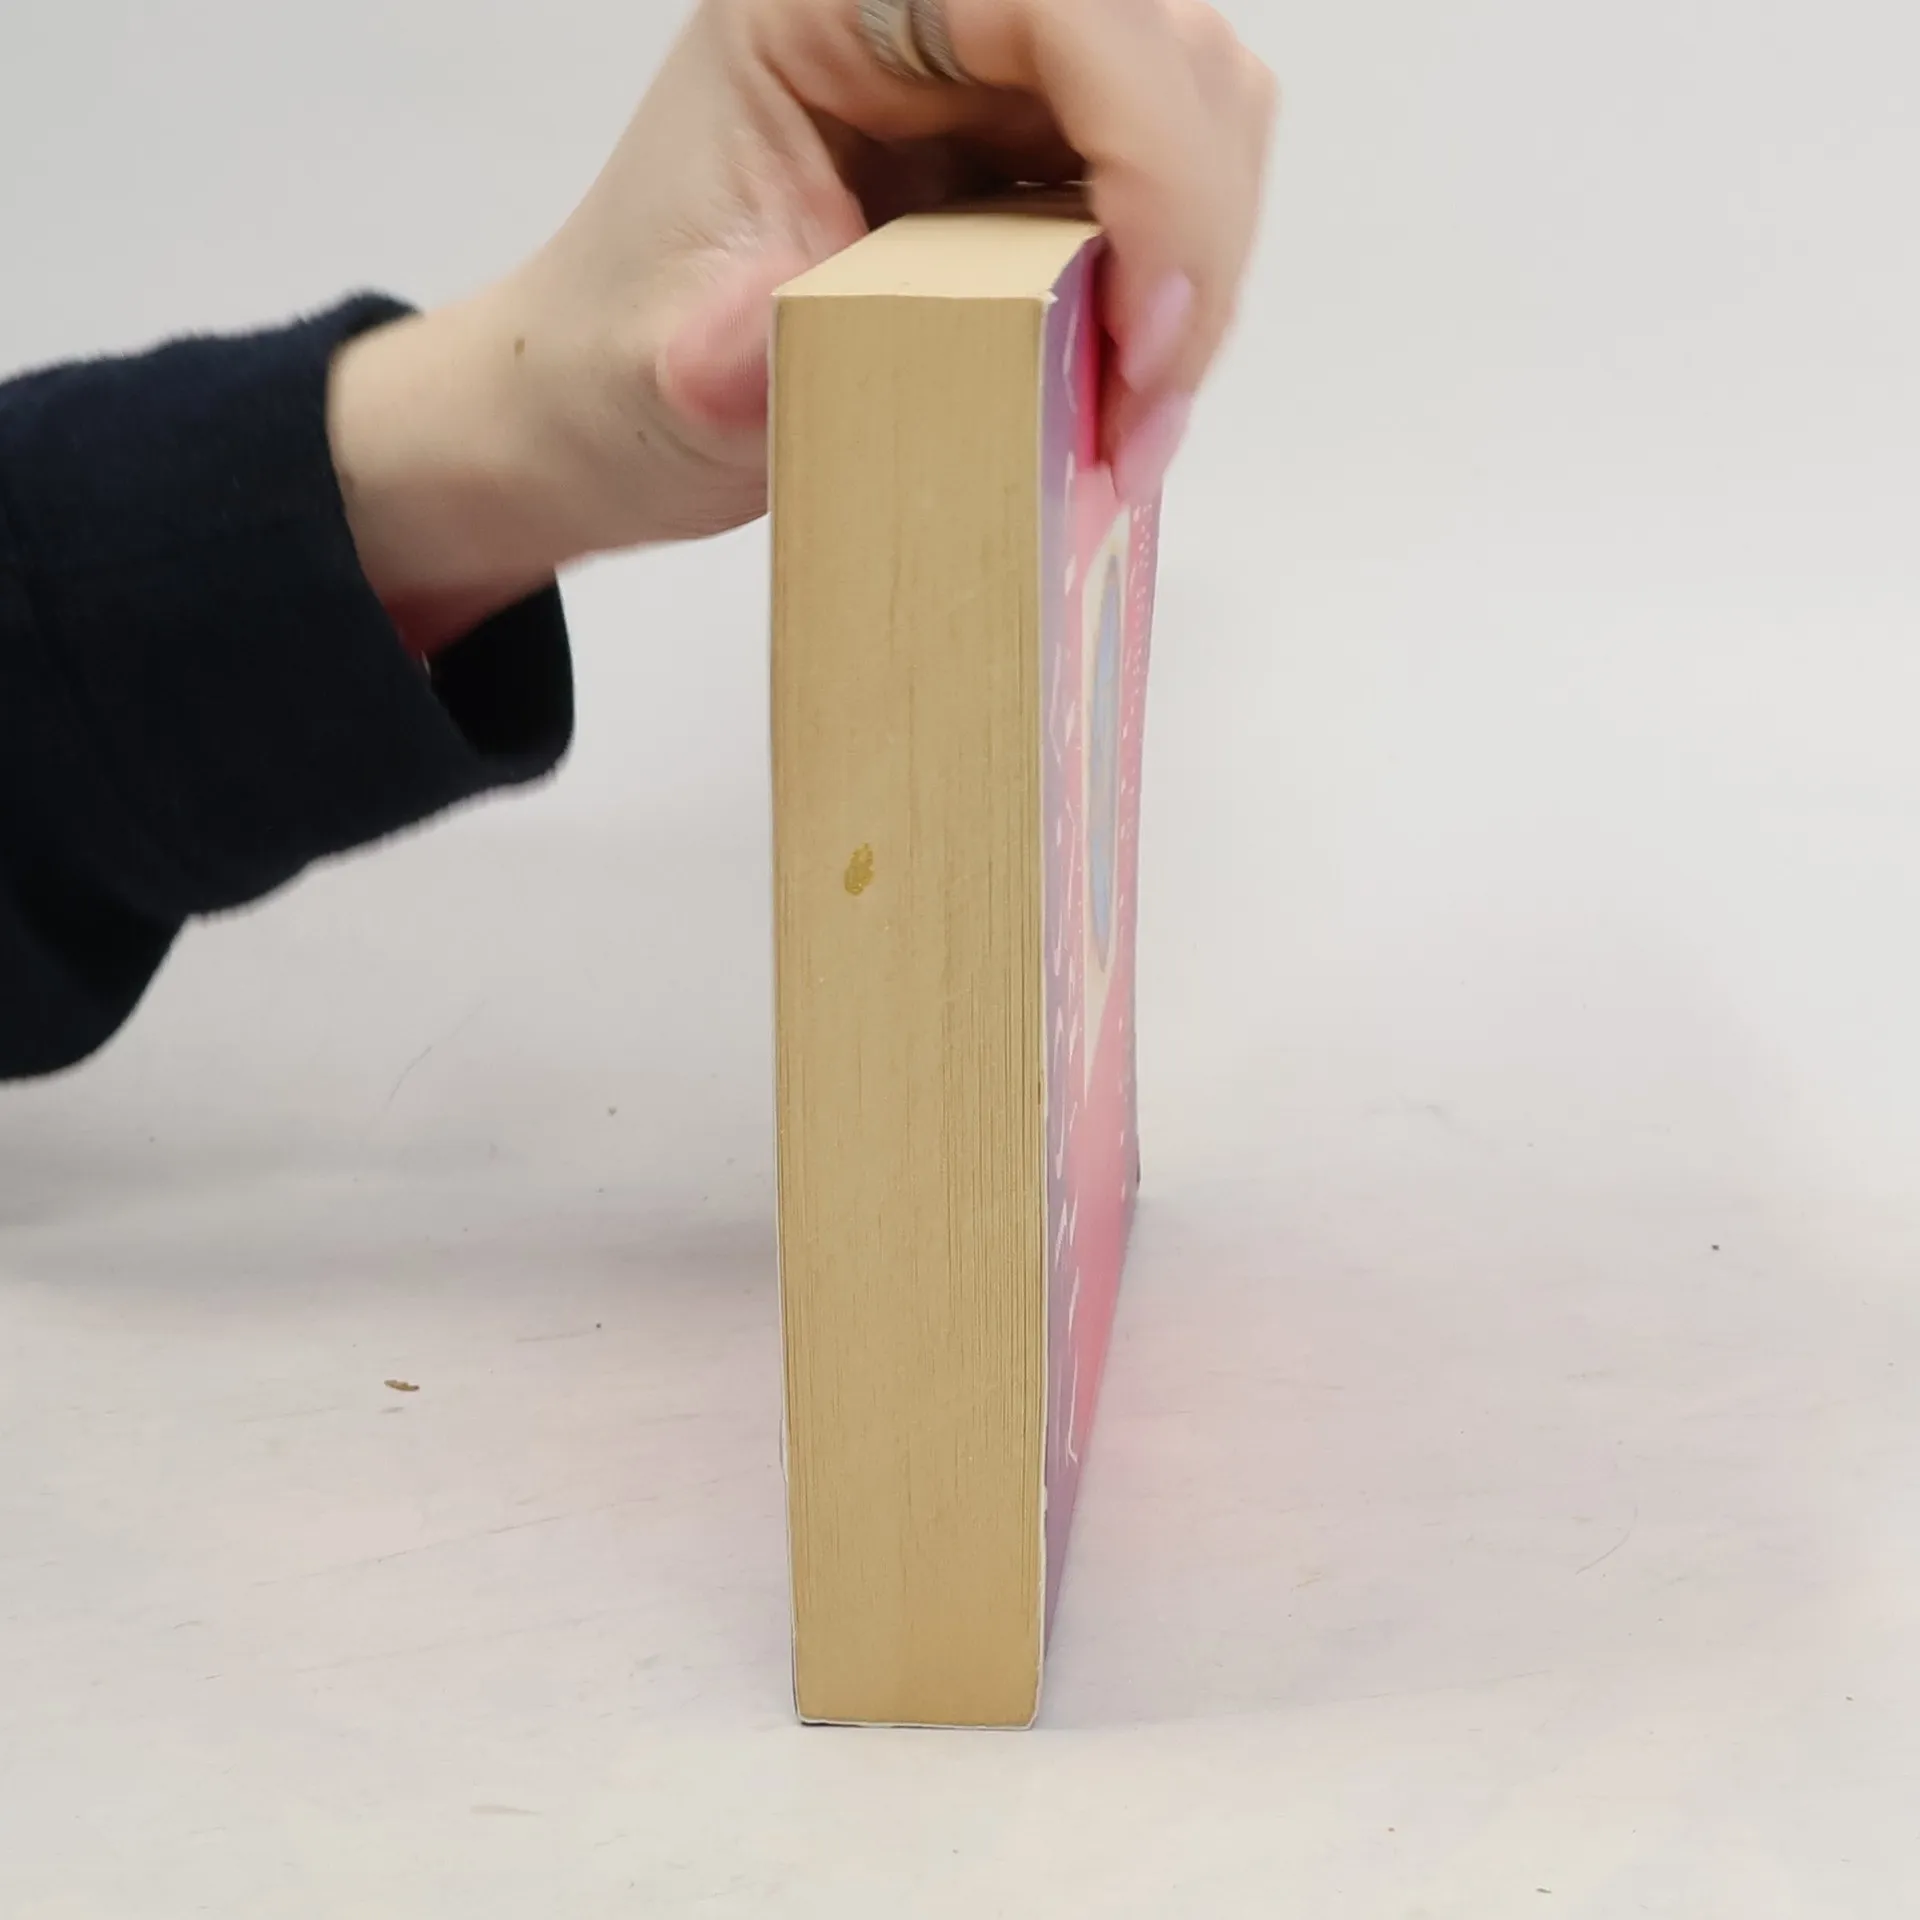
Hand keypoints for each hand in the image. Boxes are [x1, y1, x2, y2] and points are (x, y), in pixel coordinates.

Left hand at [327, 0, 1275, 648]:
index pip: (1061, 3)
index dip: (1146, 150)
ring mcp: (995, 83)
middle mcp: (931, 15)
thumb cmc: (623, 358)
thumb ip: (763, 346)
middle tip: (1145, 414)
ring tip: (1130, 427)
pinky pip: (1172, 198)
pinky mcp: (1035, 161)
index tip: (1142, 330)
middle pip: (1166, 50)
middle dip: (1192, 235)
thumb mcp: (675, 365)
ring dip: (1197, 279)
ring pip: (1198, 116)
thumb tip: (864, 354)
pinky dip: (1175, 304)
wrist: (618, 404)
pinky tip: (1124, 401)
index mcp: (826, 2)